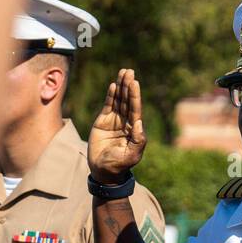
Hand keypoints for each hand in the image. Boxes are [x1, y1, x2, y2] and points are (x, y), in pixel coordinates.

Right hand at [88, 68, 146, 182]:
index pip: (135, 109)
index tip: (135, 82)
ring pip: (118, 100)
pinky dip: (110, 96)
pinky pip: (108, 106)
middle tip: (129, 71)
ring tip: (123, 72)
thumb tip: (139, 123)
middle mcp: (125, 122)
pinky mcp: (102, 122)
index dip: (135, 95)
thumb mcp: (132, 156)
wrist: (103, 171)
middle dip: (128, 86)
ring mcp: (114, 121)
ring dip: (121, 87)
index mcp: (133, 128)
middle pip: (127, 100)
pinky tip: (113, 86)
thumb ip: (138, 141)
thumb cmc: (119, 165)